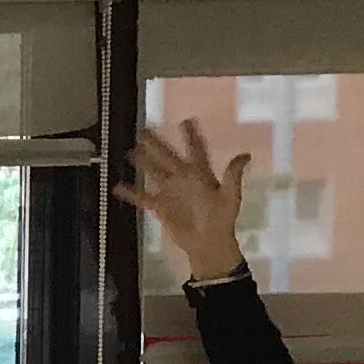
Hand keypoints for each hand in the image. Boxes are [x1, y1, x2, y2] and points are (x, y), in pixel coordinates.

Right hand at [119, 119, 251, 285]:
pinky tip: (118, 186)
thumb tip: (245, 155)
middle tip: (145, 129)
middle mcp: (183, 179)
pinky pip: (142, 197)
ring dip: (142, 162)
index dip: (191, 136)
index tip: (187, 120)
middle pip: (167, 157)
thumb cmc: (222, 219)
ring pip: (153, 172)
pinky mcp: (160, 206)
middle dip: (157, 143)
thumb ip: (233, 175)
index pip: (195, 150)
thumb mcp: (230, 196)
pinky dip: (130, 193)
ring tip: (130, 150)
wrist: (208, 242)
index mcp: (201, 174)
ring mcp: (170, 192)